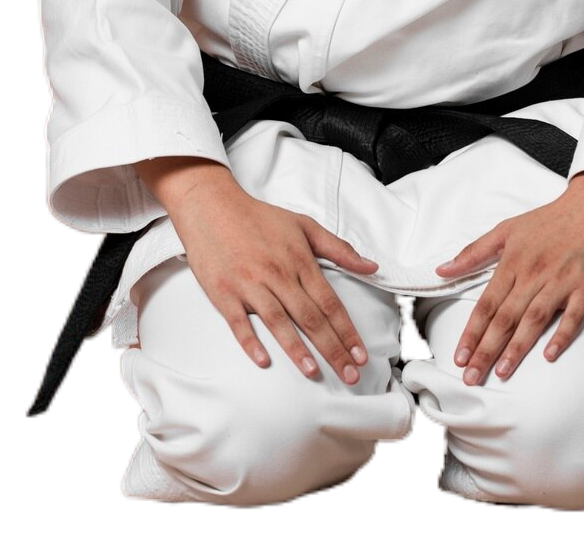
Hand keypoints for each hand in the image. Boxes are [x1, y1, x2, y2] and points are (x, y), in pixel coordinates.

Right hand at [138, 158, 379, 384]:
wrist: (213, 207)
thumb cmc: (259, 218)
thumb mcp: (305, 225)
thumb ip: (339, 249)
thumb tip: (371, 266)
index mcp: (300, 261)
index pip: (330, 302)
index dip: (347, 331)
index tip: (360, 355)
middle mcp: (278, 274)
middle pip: (310, 317)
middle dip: (332, 349)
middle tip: (349, 375)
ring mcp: (250, 285)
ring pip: (278, 322)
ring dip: (297, 349)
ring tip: (313, 372)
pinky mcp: (224, 293)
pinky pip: (239, 322)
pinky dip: (251, 342)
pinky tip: (264, 360)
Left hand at [434, 169, 583, 385]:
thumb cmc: (550, 220)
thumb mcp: (506, 229)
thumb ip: (473, 252)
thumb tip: (441, 269)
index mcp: (512, 262)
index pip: (486, 304)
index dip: (471, 332)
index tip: (459, 356)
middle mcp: (534, 273)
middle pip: (505, 317)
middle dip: (486, 350)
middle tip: (471, 377)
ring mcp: (561, 281)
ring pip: (534, 319)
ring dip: (517, 348)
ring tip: (502, 373)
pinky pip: (573, 315)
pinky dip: (561, 335)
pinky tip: (550, 355)